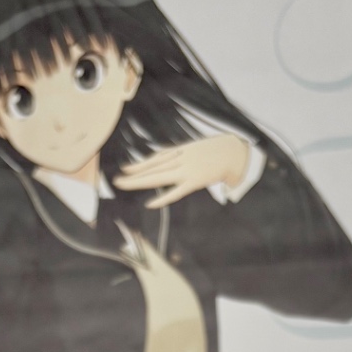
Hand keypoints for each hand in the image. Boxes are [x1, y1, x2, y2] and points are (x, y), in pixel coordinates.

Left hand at [113, 134, 251, 208]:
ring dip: (140, 182)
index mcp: (180, 150)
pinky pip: (176, 191)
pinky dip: (163, 197)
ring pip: (158, 177)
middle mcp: (180, 159)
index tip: (124, 169)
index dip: (139, 165)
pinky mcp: (195, 181)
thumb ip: (182, 156)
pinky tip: (150, 203)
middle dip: (133, 175)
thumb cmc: (216, 151)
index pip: (155, 158)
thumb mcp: (196, 149)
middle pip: (152, 168)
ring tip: (124, 186)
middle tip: (116, 181)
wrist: (234, 152)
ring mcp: (187, 170)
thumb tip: (169, 163)